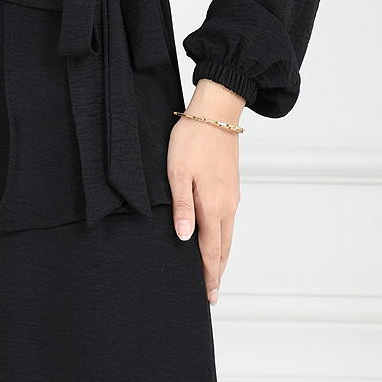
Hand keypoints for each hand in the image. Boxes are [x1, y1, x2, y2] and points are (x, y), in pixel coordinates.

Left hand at [167, 81, 243, 306]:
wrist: (216, 113)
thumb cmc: (192, 139)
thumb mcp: (177, 172)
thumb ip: (182, 207)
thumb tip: (184, 238)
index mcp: (213, 206)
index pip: (211, 250)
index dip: (209, 274)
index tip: (208, 296)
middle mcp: (227, 205)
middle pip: (223, 248)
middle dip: (217, 271)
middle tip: (212, 293)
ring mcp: (232, 196)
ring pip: (228, 234)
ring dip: (221, 256)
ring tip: (213, 272)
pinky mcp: (231, 185)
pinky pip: (229, 221)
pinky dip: (223, 237)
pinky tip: (216, 237)